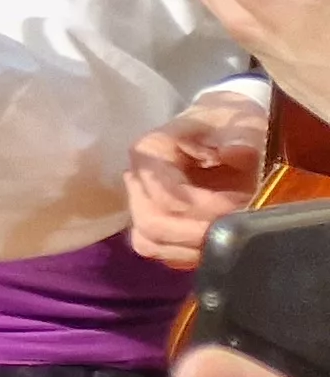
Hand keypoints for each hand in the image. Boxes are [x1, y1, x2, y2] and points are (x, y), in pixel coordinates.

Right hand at [128, 90, 269, 270]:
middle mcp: (136, 181)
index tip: (241, 204)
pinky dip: (191, 254)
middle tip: (238, 227)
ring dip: (192, 247)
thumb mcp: (237, 121)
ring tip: (229, 235)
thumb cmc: (226, 124)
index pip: (164, 193)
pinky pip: (162, 253)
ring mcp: (141, 205)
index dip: (203, 206)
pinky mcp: (154, 226)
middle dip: (197, 232)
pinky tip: (219, 241)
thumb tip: (235, 152)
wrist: (222, 129)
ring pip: (150, 243)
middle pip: (151, 223)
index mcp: (149, 152)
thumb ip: (237, 136)